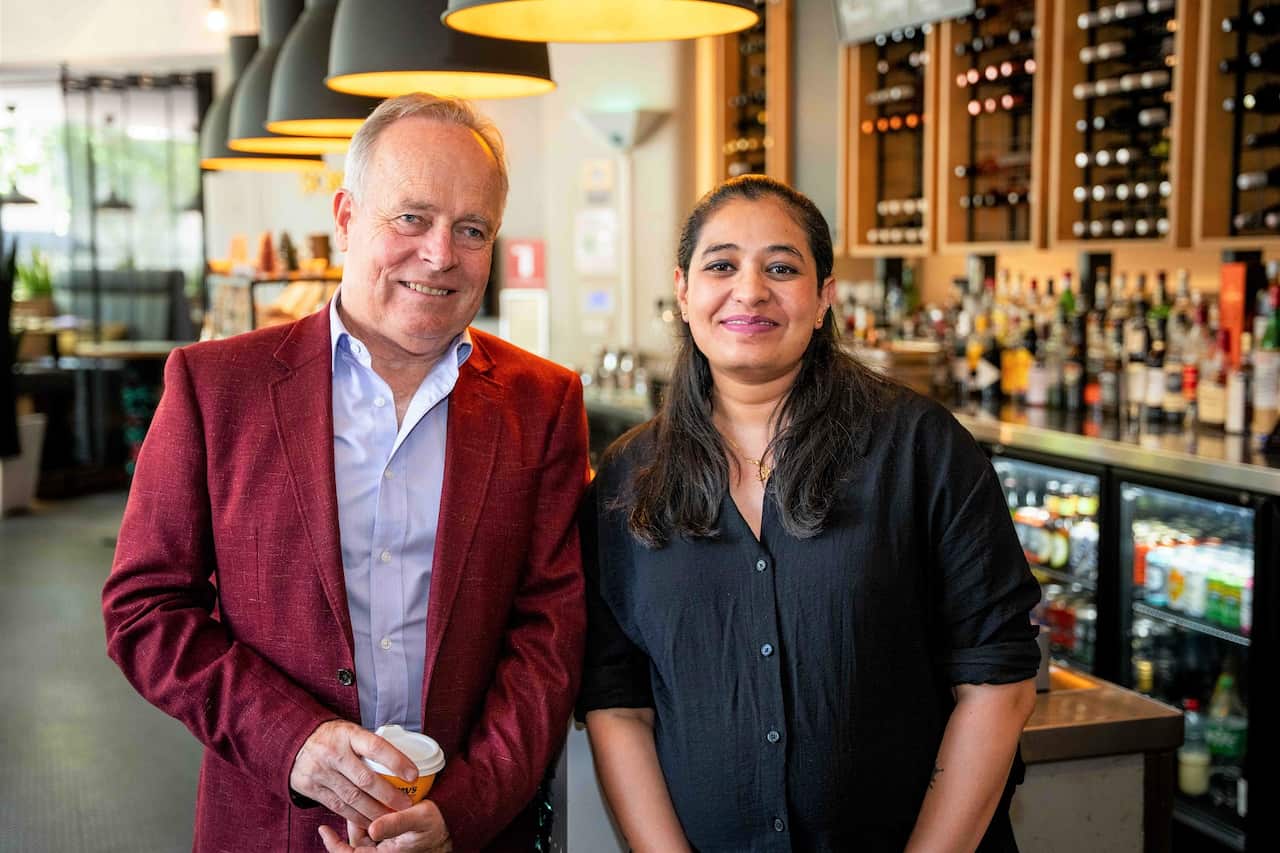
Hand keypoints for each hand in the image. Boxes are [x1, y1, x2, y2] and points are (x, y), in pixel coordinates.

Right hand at [290, 720, 415, 826]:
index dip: (397, 762)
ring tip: (392, 817)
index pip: (376, 747)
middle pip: (365, 779)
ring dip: (375, 811)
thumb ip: (370, 745)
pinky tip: (370, 821)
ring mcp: (321, 772)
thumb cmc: (333, 737)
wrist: (295, 741)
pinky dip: (357, 817)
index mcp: (348, 735)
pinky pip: (338, 807)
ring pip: (352, 798)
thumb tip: (402, 760)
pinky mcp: (312, 789)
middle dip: (388, 795)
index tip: (413, 775)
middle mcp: (334, 753)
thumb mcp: (351, 731)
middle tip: (406, 804)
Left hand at [317, 801, 451, 852]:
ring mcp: (387, 846)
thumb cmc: (437, 825)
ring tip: (363, 800)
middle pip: (354, 844)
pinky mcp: (391, 839)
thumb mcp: (418, 821)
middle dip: (349, 825)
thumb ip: (395, 824)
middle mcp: (383, 852)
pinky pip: (373, 832)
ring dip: (360, 820)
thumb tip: (372, 829)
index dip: (334, 845)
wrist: (453, 825)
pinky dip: (369, 819)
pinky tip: (372, 804)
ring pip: (362, 836)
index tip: (324, 829)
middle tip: (351, 803)